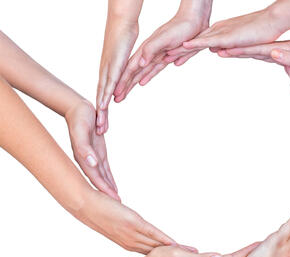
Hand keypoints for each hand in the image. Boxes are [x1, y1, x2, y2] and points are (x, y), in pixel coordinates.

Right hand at [65, 100, 118, 200]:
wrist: (78, 108)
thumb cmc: (79, 118)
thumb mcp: (81, 131)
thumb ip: (85, 148)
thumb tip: (92, 163)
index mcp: (83, 157)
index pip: (95, 176)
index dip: (104, 188)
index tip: (113, 198)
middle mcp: (87, 160)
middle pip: (98, 179)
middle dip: (107, 192)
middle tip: (118, 204)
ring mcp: (92, 157)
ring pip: (102, 176)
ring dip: (108, 187)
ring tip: (116, 199)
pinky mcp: (98, 152)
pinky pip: (104, 169)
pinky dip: (108, 178)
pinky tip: (113, 186)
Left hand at [78, 189, 179, 253]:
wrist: (85, 204)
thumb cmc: (100, 210)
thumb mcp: (117, 221)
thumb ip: (128, 223)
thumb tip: (134, 220)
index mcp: (127, 242)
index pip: (150, 252)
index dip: (165, 256)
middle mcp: (130, 242)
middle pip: (156, 253)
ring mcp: (132, 234)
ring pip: (157, 246)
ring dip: (174, 250)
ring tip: (190, 252)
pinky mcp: (133, 224)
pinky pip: (152, 234)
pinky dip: (165, 240)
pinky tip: (175, 244)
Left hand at [96, 17, 138, 134]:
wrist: (122, 26)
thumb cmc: (124, 41)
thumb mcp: (125, 63)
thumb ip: (125, 74)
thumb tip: (125, 83)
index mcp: (108, 75)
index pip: (105, 97)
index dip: (104, 112)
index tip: (104, 126)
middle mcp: (105, 75)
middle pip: (101, 99)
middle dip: (101, 117)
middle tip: (100, 132)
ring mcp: (108, 71)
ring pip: (102, 95)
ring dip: (101, 111)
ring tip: (100, 125)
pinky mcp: (112, 67)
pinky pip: (108, 84)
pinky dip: (105, 96)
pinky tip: (103, 105)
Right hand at [113, 0, 212, 101]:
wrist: (194, 21)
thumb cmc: (180, 28)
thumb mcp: (165, 39)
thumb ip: (151, 49)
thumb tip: (141, 63)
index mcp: (146, 49)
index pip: (131, 69)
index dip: (123, 81)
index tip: (115, 93)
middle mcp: (149, 54)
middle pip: (134, 73)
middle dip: (124, 86)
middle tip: (116, 99)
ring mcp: (157, 56)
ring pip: (142, 73)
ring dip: (133, 84)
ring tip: (124, 93)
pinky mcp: (167, 57)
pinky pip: (154, 70)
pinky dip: (147, 77)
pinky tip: (142, 82)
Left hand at [169, 7, 281, 58]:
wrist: (272, 21)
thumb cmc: (261, 33)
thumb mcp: (240, 43)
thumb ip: (227, 46)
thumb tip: (216, 51)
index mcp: (218, 33)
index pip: (197, 44)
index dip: (183, 51)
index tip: (170, 57)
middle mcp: (215, 31)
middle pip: (191, 43)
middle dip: (176, 52)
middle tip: (162, 59)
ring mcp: (219, 32)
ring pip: (195, 43)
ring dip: (180, 50)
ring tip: (166, 57)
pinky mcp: (225, 35)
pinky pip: (207, 40)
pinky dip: (195, 44)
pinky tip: (184, 47)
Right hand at [221, 41, 289, 89]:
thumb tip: (272, 52)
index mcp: (286, 50)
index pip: (259, 49)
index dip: (241, 50)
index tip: (224, 51)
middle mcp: (282, 48)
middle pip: (254, 47)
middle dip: (235, 49)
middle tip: (216, 50)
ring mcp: (282, 53)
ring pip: (256, 51)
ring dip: (240, 51)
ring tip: (224, 52)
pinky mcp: (284, 59)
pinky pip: (263, 56)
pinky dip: (251, 55)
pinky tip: (245, 55)